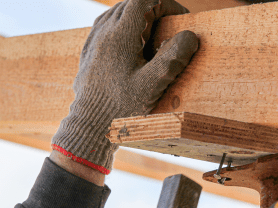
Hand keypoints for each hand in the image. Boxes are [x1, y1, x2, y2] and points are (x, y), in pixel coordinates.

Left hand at [50, 0, 198, 174]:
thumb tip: (190, 36)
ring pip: (114, 14)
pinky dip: (120, 28)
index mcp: (120, 36)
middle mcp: (103, 34)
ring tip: (152, 33)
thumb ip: (173, 58)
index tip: (180, 17)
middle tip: (170, 25)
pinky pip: (103, 28)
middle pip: (129, 5)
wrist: (90, 126)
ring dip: (136, 17)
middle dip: (152, 9)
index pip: (143, 2)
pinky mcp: (88, 55)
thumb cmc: (121, 108)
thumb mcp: (153, 84)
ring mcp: (93, 43)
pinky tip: (130, 43)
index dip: (165, 4)